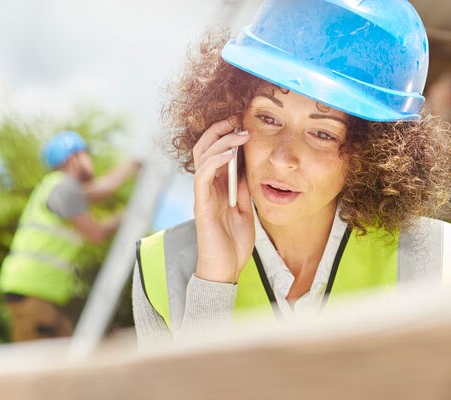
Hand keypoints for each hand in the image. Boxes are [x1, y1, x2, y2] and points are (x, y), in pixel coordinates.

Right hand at [193, 118, 253, 282]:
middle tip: (237, 119)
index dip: (225, 136)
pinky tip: (228, 154)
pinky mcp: (201, 205)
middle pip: (205, 149)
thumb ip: (243, 187)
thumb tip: (249, 165)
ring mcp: (202, 195)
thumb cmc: (233, 243)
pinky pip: (202, 177)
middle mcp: (206, 188)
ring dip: (220, 142)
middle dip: (219, 131)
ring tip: (238, 133)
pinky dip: (214, 162)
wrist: (225, 270)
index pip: (215, 153)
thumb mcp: (245, 209)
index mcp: (216, 187)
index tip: (242, 123)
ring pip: (202, 158)